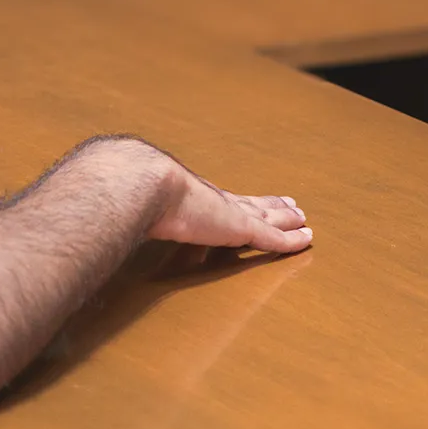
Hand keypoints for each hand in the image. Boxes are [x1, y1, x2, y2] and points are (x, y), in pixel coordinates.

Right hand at [147, 161, 311, 255]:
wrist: (149, 187)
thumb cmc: (142, 196)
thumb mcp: (149, 204)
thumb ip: (146, 211)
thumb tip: (122, 214)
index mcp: (200, 198)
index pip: (230, 202)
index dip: (245, 202)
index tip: (258, 201)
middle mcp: (220, 203)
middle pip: (256, 206)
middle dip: (275, 208)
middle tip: (294, 208)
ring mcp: (233, 214)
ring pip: (271, 219)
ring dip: (289, 221)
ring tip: (303, 220)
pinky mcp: (241, 227)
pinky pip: (273, 238)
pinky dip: (290, 241)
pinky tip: (305, 240)